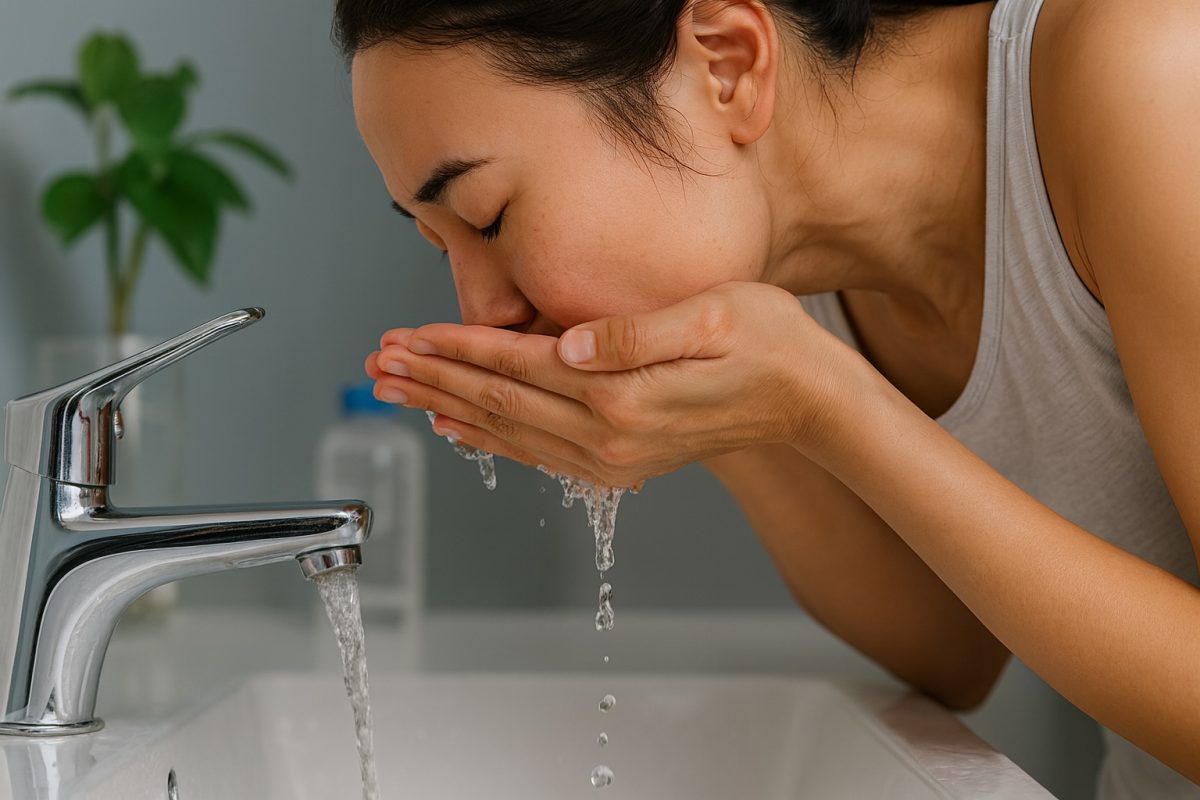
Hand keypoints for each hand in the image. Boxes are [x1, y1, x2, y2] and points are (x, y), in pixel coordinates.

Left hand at [364, 281, 859, 486]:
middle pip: (500, 403)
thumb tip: (562, 342)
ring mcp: (614, 458)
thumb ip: (630, 335)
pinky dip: (492, 439)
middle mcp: (610, 437)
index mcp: (624, 395)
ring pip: (511, 432)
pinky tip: (461, 427)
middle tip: (378, 365)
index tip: (404, 336)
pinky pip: (539, 453)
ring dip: (450, 408)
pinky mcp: (620, 463)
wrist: (806, 401)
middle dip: (434, 379)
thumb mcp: (710, 318)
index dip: (456, 348)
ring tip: (400, 392)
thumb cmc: (766, 343)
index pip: (517, 367)